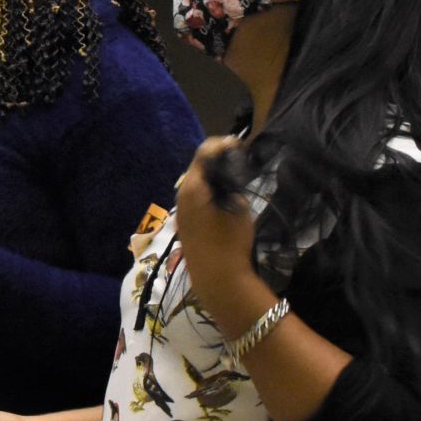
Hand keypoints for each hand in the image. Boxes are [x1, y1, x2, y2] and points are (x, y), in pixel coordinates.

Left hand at [172, 136, 260, 307]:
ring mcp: (180, 208)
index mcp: (193, 186)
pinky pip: (195, 197)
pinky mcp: (184, 221)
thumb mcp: (240, 206)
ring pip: (195, 182)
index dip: (223, 144)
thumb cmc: (231, 240)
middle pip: (198, 166)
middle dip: (217, 159)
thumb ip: (232, 185)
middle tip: (238, 157)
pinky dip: (207, 190)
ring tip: (233, 174)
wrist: (217, 276)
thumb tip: (228, 178)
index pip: (205, 152)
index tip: (239, 144)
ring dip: (211, 176)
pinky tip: (222, 194)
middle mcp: (181, 193)